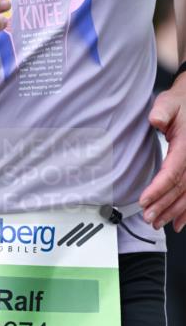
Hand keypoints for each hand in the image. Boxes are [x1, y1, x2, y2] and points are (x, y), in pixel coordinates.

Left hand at [140, 75, 185, 231]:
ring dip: (174, 211)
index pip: (173, 172)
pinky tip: (179, 223)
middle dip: (164, 205)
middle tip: (148, 218)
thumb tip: (156, 119)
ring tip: (158, 223)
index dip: (158, 189)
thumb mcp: (170, 102)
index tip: (144, 200)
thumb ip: (163, 111)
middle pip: (181, 187)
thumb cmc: (182, 104)